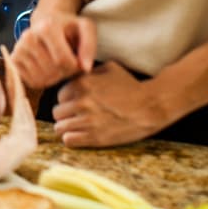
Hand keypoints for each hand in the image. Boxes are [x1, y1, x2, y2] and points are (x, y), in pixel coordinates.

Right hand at [11, 10, 96, 90]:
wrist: (46, 23)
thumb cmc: (67, 27)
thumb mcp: (85, 29)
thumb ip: (89, 46)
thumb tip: (85, 68)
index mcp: (46, 27)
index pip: (63, 60)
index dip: (75, 66)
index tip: (77, 60)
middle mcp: (28, 37)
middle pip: (52, 70)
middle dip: (65, 72)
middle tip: (68, 63)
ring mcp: (18, 49)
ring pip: (41, 78)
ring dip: (54, 77)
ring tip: (58, 65)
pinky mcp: (13, 60)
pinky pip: (31, 82)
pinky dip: (42, 80)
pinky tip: (47, 69)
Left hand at [51, 61, 168, 147]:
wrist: (150, 106)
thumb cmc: (132, 86)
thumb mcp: (110, 68)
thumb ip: (89, 71)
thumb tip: (76, 75)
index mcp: (82, 83)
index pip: (59, 95)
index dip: (67, 99)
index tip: (76, 103)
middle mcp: (81, 102)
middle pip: (57, 112)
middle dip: (65, 114)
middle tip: (76, 116)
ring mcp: (87, 121)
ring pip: (59, 128)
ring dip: (67, 127)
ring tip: (77, 127)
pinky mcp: (95, 137)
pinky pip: (68, 140)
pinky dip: (71, 139)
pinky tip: (80, 135)